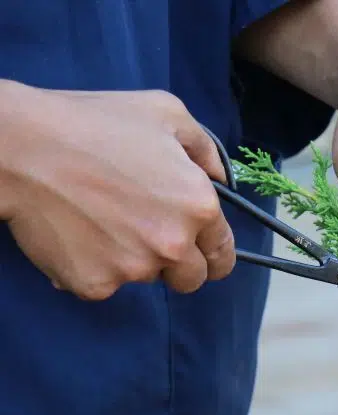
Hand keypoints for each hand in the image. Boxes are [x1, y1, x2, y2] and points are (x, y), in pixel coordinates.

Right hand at [0, 82, 234, 299]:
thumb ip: (204, 150)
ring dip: (134, 261)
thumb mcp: (165, 114)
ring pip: (146, 279)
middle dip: (177, 264)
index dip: (213, 253)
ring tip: (102, 221)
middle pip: (191, 279)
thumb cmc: (93, 124)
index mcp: (199, 207)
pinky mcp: (94, 285)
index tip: (202, 252)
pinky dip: (93, 266)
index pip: (223, 253)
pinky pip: (104, 285)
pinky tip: (75, 233)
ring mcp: (134, 269)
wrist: (20, 146)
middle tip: (147, 236)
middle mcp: (174, 245)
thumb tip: (222, 180)